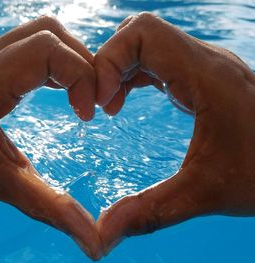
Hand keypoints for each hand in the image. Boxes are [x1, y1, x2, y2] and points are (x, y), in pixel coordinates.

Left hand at [0, 16, 100, 259]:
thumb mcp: (7, 189)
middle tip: (90, 102)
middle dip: (81, 64)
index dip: (80, 76)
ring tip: (79, 95)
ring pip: (42, 32)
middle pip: (48, 33)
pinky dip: (57, 60)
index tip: (87, 115)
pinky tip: (62, 87)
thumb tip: (97, 242)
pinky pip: (33, 42)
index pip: (46, 50)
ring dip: (70, 59)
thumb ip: (52, 208)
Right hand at [95, 12, 254, 254]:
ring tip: (107, 106)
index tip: (98, 103)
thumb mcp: (206, 195)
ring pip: (147, 43)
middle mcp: (205, 62)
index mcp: (206, 77)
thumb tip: (102, 234)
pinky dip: (131, 76)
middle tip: (98, 105)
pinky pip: (155, 60)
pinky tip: (122, 103)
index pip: (143, 34)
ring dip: (119, 69)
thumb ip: (150, 212)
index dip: (109, 61)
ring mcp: (204, 67)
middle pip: (140, 32)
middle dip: (109, 64)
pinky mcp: (200, 77)